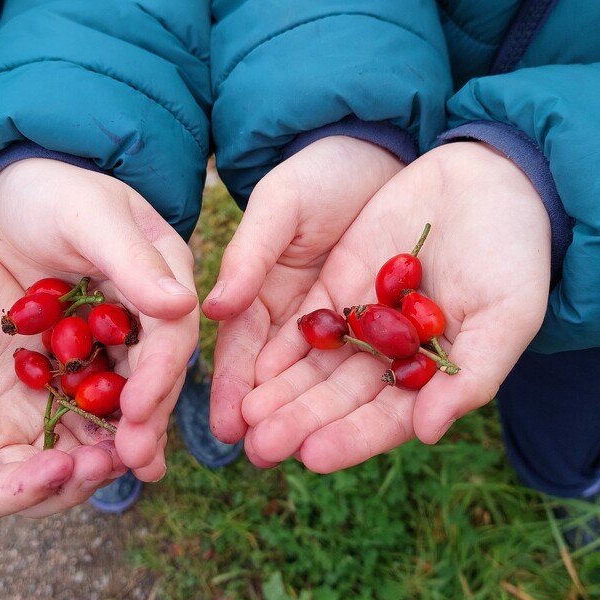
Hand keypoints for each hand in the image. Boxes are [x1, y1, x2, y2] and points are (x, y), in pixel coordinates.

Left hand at [0, 159, 199, 477]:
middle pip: (157, 367)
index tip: (139, 411)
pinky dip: (95, 420)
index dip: (160, 372)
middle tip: (134, 460)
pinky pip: (96, 386)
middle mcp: (152, 304)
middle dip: (147, 414)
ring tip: (125, 471)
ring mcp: (121, 327)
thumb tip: (184, 306)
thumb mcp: (88, 215)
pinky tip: (91, 457)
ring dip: (129, 428)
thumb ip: (132, 260)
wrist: (7, 188)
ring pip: (131, 384)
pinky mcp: (89, 344)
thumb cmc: (51, 189)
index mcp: (165, 269)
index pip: (171, 330)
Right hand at [0, 233, 125, 517]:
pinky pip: (97, 395)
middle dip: (84, 473)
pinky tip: (141, 388)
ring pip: (83, 443)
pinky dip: (119, 400)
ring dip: (111, 444)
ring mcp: (36, 409)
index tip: (60, 468)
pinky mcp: (64, 374)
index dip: (30, 490)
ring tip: (137, 429)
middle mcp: (3, 443)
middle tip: (115, 456)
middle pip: (53, 479)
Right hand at [201, 137, 403, 448]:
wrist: (387, 146)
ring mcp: (346, 320)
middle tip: (267, 452)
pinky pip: (380, 360)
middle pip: (286, 375)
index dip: (233, 385)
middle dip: (277, 414)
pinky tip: (368, 421)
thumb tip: (211, 311)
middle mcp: (300, 316)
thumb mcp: (280, 204)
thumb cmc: (323, 169)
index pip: (243, 348)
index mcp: (263, 291)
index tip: (228, 424)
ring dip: (320, 415)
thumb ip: (249, 255)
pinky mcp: (388, 318)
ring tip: (311, 452)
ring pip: (331, 376)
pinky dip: (374, 390)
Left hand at [240, 141, 551, 471]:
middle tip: (261, 447)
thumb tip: (426, 432)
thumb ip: (472, 375)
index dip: (351, 439)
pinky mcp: (340, 284)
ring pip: (315, 366)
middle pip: (339, 399)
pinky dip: (278, 345)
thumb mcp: (508, 315)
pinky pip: (305, 322)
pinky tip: (249, 366)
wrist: (493, 180)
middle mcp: (393, 357)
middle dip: (300, 422)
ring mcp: (364, 321)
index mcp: (435, 377)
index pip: (387, 419)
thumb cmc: (515, 254)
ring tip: (243, 418)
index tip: (312, 456)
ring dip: (280, 393)